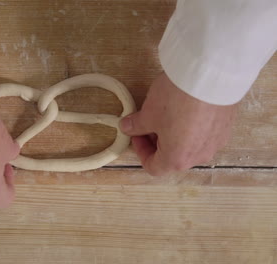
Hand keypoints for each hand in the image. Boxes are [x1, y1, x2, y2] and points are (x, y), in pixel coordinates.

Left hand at [120, 73, 237, 175]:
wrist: (211, 76)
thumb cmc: (176, 100)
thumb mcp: (148, 113)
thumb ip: (136, 125)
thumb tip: (127, 127)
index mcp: (177, 159)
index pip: (154, 167)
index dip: (140, 151)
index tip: (136, 134)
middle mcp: (199, 156)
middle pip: (173, 158)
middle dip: (157, 142)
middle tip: (149, 123)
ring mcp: (216, 143)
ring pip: (190, 146)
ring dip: (175, 135)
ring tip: (167, 114)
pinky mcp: (227, 127)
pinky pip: (205, 134)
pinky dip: (192, 127)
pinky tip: (186, 108)